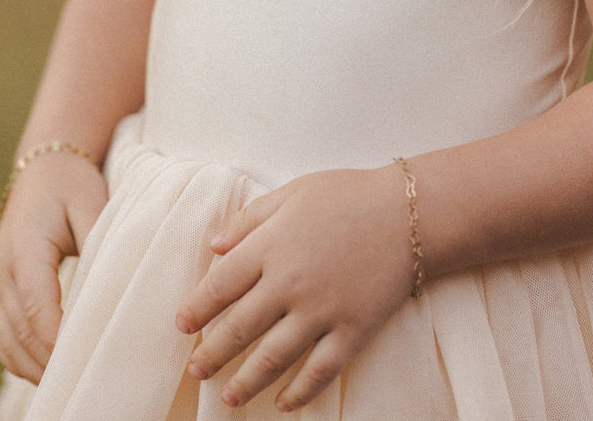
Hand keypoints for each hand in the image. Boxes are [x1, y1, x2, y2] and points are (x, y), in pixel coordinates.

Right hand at [0, 152, 107, 382]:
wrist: (42, 167)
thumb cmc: (72, 184)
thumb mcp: (91, 202)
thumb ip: (98, 240)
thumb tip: (107, 282)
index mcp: (26, 247)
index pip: (36, 303)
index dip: (57, 335)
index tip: (83, 356)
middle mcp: (3, 269)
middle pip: (20, 329)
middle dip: (49, 359)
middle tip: (84, 382)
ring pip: (6, 338)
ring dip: (33, 365)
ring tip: (67, 385)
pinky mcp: (0, 289)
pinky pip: (2, 334)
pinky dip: (19, 358)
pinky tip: (46, 371)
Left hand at [175, 166, 413, 412]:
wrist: (410, 213)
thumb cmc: (349, 195)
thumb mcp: (294, 192)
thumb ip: (251, 219)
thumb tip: (214, 246)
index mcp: (271, 246)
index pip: (220, 285)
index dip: (197, 308)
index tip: (182, 324)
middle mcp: (290, 283)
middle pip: (239, 327)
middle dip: (212, 353)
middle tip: (195, 370)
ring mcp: (322, 311)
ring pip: (273, 357)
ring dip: (246, 381)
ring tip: (227, 397)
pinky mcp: (353, 330)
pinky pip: (320, 370)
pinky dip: (300, 391)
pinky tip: (284, 402)